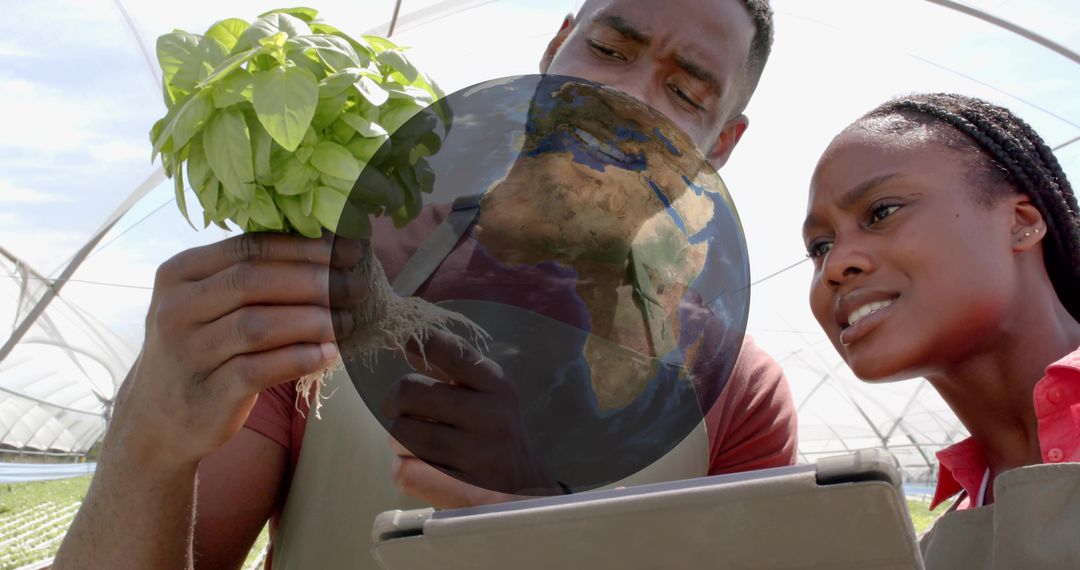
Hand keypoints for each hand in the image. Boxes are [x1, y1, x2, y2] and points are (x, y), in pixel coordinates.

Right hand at [107, 232, 364, 471]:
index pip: (249, 247)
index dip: (304, 246)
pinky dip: (299, 359)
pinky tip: (328, 353)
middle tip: (357, 285)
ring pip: (258, 325)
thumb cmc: (200, 348)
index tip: (347, 249)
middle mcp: (176, 308)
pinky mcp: (207, 392)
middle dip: (314, 280)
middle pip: (254, 281)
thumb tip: (326, 251)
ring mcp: (188, 352)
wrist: (157, 418)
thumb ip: (248, 275)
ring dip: (312, 320)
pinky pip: (260, 370)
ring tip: (348, 320)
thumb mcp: (207, 303)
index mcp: (180, 273)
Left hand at [382, 329, 558, 497]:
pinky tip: (420, 469)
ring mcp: (478, 454)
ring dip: (400, 441)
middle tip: (406, 413)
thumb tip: (407, 342)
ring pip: (400, 433)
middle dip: (396, 403)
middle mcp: (490, 416)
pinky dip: (403, 469)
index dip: (418, 342)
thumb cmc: (496, 435)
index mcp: (495, 385)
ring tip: (420, 446)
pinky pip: (404, 471)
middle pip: (408, 391)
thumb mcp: (486, 394)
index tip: (407, 347)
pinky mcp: (462, 491)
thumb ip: (449, 366)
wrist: (526, 492)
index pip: (448, 349)